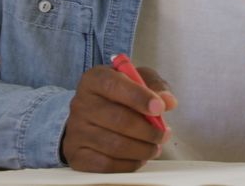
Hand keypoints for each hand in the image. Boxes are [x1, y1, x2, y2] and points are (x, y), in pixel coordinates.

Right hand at [62, 65, 177, 171]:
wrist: (91, 116)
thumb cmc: (119, 95)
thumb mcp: (138, 80)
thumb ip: (155, 85)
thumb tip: (168, 102)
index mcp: (94, 79)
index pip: (114, 85)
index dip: (139, 97)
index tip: (160, 108)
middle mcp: (80, 103)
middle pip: (118, 119)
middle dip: (148, 130)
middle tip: (164, 134)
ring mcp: (76, 130)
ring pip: (114, 145)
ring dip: (142, 149)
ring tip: (155, 147)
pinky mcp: (76, 154)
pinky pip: (106, 165)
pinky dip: (129, 164)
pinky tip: (139, 158)